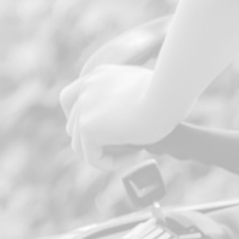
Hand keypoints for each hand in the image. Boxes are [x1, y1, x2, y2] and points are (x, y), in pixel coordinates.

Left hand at [60, 65, 183, 168]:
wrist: (167, 95)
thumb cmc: (168, 93)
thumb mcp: (144, 90)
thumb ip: (127, 101)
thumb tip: (126, 124)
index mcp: (98, 75)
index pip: (70, 98)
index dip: (80, 119)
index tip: (104, 131)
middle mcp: (86, 87)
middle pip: (72, 126)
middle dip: (94, 141)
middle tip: (125, 145)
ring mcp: (84, 106)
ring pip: (80, 146)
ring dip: (105, 154)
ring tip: (134, 151)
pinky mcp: (88, 126)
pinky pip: (93, 158)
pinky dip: (112, 163)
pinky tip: (135, 156)